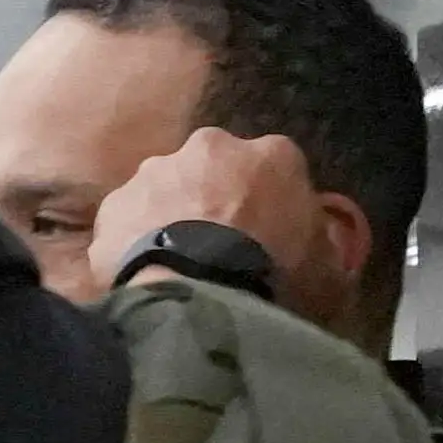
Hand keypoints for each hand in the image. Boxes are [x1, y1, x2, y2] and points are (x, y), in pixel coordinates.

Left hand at [84, 128, 342, 310]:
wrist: (200, 295)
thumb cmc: (276, 277)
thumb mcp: (327, 271)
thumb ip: (323, 251)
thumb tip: (321, 253)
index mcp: (273, 154)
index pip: (275, 168)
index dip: (270, 203)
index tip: (266, 234)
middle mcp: (211, 146)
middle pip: (214, 169)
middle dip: (213, 198)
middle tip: (215, 247)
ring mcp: (156, 171)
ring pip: (165, 190)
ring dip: (168, 216)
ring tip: (175, 264)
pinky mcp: (115, 203)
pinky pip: (127, 222)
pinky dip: (132, 243)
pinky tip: (142, 275)